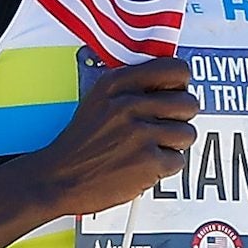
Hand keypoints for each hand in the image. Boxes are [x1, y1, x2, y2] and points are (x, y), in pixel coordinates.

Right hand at [34, 55, 199, 213]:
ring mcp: (139, 133)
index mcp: (117, 83)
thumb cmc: (81, 142)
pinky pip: (178, 161)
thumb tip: (173, 83)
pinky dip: (164, 167)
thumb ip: (133, 87)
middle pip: (188, 103)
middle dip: (180, 118)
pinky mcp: (147, 162)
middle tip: (163, 127)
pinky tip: (143, 164)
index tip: (174, 93)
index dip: (180, 85)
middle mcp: (129, 104)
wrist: (58, 178)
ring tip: (151, 148)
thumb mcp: (99, 99)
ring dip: (174, 145)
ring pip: (187, 133)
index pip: (175, 69)